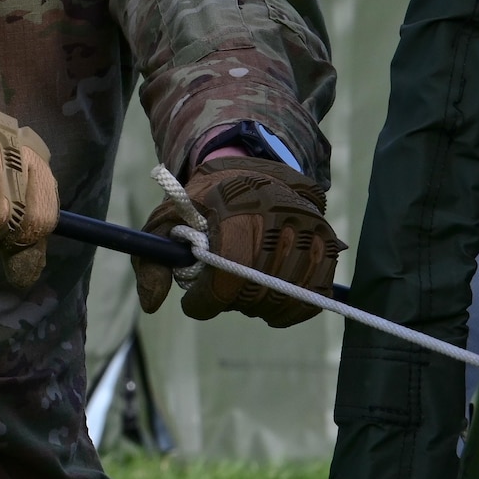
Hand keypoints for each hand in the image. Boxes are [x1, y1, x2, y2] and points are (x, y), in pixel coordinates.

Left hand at [133, 156, 343, 326]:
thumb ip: (153, 262)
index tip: (193, 302)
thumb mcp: (168, 220)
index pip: (228, 274)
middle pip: (255, 290)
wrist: (252, 169)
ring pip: (285, 297)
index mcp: (238, 206)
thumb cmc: (204, 200)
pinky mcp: (327, 242)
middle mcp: (280, 215)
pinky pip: (313, 295)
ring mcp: (309, 229)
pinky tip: (269, 299)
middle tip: (219, 291)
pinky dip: (290, 308)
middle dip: (230, 301)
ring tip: (243, 290)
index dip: (207, 299)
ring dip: (259, 306)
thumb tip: (151, 305)